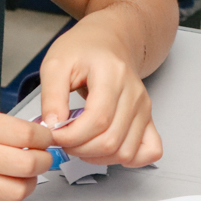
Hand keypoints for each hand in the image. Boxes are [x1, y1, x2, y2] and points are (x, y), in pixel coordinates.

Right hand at [0, 103, 53, 200]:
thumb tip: (26, 136)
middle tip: (39, 157)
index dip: (43, 137)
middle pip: (27, 164)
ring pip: (16, 192)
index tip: (44, 138)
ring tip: (20, 177)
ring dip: (27, 185)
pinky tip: (3, 197)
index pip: (25, 133)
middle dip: (42, 161)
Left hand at [38, 17, 162, 167]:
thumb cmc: (83, 50)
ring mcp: (144, 108)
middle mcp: (134, 93)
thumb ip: (51, 96)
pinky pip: (149, 151)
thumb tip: (52, 127)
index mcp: (112, 75)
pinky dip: (127, 159)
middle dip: (80, 149)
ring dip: (98, 157)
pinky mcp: (148, 119)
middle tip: (64, 139)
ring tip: (81, 141)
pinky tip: (106, 149)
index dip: (72, 136)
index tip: (54, 134)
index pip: (97, 120)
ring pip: (126, 152)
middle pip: (111, 141)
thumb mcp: (55, 64)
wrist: (108, 41)